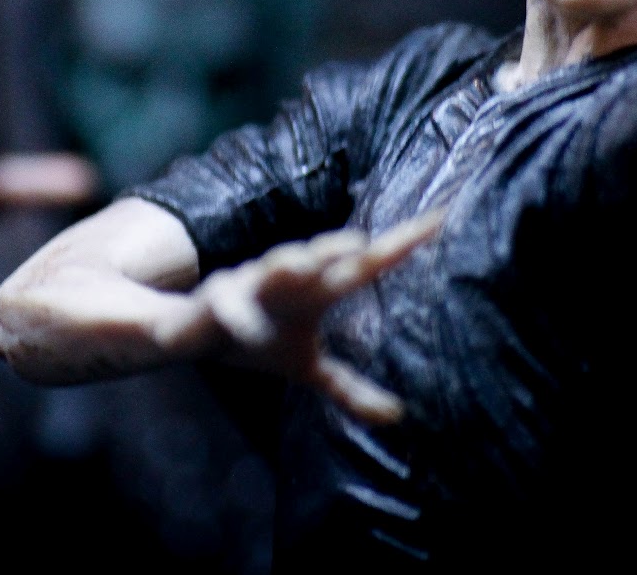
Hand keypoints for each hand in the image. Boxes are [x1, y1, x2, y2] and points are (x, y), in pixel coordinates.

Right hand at [163, 211, 443, 425]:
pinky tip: (250, 328)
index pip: (368, 264)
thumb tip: (397, 416)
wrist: (197, 330)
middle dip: (339, 249)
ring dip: (287, 265)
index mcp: (319, 290)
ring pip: (272, 269)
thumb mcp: (308, 369)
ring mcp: (253, 284)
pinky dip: (237, 316)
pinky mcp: (218, 301)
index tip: (438, 220)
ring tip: (304, 263)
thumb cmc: (263, 337)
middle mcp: (291, 279)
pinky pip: (227, 306)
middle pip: (322, 259)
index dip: (402, 243)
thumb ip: (350, 388)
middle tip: (365, 242)